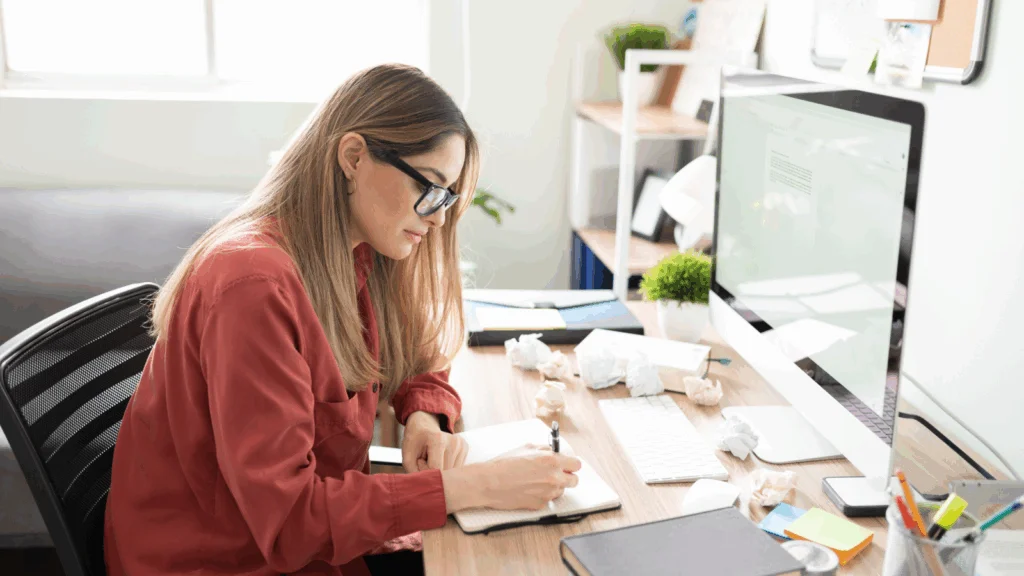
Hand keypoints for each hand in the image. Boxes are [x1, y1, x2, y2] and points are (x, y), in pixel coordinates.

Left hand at [401, 411, 467, 472]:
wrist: (423, 425)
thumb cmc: (414, 441)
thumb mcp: (407, 457)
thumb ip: (415, 474)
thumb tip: (428, 490)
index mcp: (438, 440)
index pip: (436, 469)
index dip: (425, 472)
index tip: (419, 463)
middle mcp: (453, 441)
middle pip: (446, 472)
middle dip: (434, 473)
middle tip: (425, 461)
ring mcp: (461, 444)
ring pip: (452, 473)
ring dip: (441, 471)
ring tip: (433, 460)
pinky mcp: (465, 448)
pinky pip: (456, 469)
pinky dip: (447, 468)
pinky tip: (441, 459)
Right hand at [441, 444, 581, 512]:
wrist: (489, 482)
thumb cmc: (505, 464)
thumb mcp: (527, 448)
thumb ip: (546, 450)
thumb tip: (555, 452)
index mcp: (552, 460)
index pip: (577, 465)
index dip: (571, 465)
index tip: (567, 465)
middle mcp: (553, 477)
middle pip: (574, 481)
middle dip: (567, 477)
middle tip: (556, 475)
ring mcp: (548, 493)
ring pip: (562, 491)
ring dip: (554, 487)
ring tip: (537, 482)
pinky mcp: (541, 505)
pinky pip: (549, 500)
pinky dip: (543, 495)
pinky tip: (530, 490)